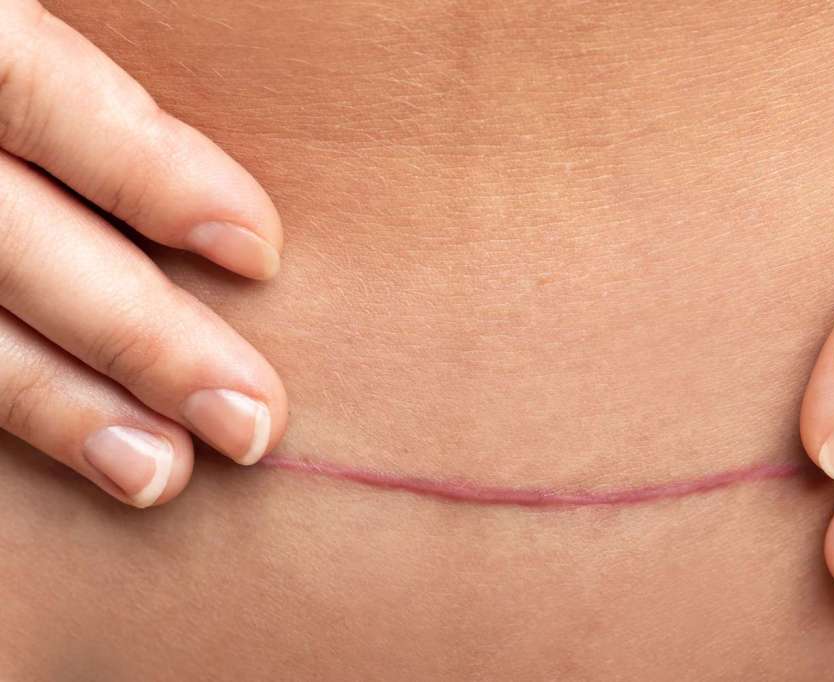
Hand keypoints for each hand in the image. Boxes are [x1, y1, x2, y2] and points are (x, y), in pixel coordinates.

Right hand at [0, 1, 286, 506]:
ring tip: (160, 475)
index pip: (34, 90)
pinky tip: (73, 444)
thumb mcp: (26, 25)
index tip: (261, 250)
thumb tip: (222, 154)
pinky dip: (4, 411)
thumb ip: (65, 66)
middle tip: (250, 419)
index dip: (147, 173)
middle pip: (9, 241)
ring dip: (58, 407)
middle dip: (135, 336)